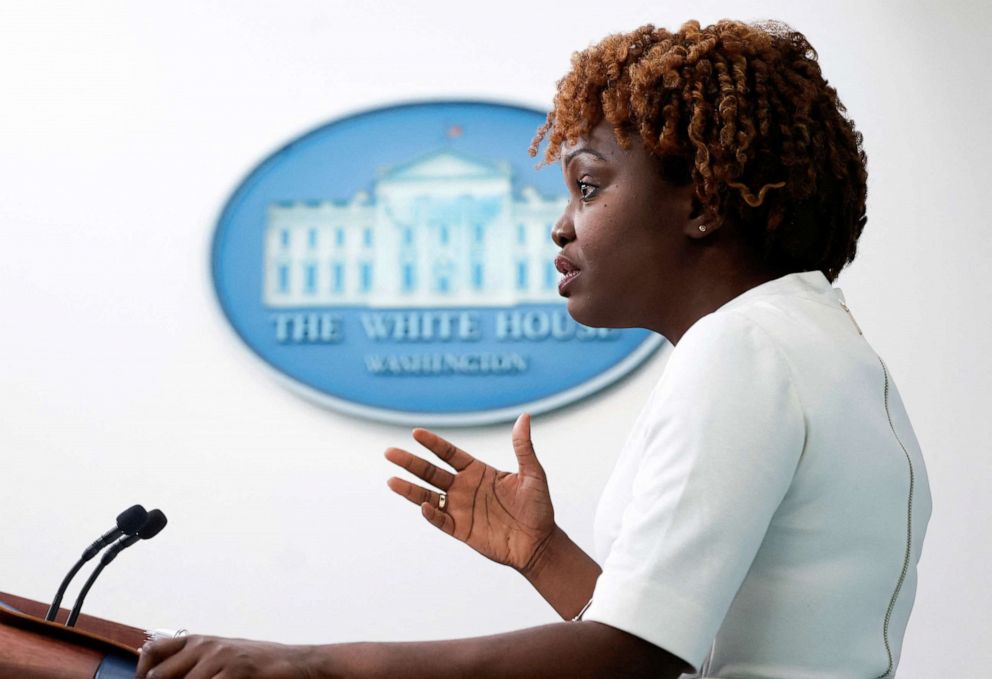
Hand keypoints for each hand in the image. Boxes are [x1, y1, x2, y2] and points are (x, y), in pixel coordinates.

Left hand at [135, 635, 313, 678]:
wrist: (292, 663)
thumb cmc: (258, 663)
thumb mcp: (222, 656)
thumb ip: (195, 662)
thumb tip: (163, 675)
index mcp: (199, 641)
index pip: (152, 652)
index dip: (142, 673)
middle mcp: (205, 647)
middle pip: (159, 676)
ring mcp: (219, 659)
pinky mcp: (235, 672)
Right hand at [385, 413, 555, 573]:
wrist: (540, 543)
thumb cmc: (538, 507)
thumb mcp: (533, 473)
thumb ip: (523, 447)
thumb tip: (524, 416)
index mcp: (478, 472)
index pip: (449, 454)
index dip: (433, 444)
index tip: (416, 433)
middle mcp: (464, 488)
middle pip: (431, 472)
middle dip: (410, 462)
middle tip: (389, 452)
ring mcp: (461, 509)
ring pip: (429, 496)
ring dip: (410, 489)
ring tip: (391, 480)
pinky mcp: (462, 530)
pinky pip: (442, 521)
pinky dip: (432, 514)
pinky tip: (425, 506)